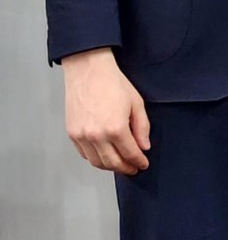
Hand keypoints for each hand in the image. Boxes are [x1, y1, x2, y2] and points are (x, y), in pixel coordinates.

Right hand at [62, 49, 149, 175]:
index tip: (143, 164)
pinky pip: (85, 154)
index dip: (138, 162)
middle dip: (125, 168)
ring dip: (110, 167)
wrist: (88, 71)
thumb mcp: (136, 102)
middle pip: (113, 163)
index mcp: (116, 128)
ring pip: (97, 162)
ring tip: (120, 164)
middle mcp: (97, 136)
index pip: (130, 154)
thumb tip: (144, 146)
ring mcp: (82, 136)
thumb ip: (142, 127)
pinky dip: (95, 158)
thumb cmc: (113, 83)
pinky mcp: (72, 134)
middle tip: (133, 168)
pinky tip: (104, 155)